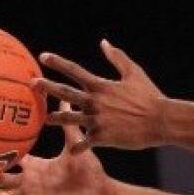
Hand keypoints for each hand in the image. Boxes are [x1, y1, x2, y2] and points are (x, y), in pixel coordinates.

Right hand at [0, 102, 115, 194]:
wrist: (102, 193)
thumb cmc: (90, 171)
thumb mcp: (74, 144)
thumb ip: (68, 123)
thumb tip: (65, 99)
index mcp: (38, 167)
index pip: (13, 157)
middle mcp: (31, 180)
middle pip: (2, 175)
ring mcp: (33, 194)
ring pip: (3, 191)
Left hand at [35, 39, 165, 152]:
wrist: (161, 121)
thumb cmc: (149, 96)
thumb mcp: (134, 73)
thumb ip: (117, 58)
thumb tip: (103, 42)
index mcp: (101, 86)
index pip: (75, 71)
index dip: (58, 62)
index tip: (43, 56)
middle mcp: (95, 102)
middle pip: (65, 93)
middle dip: (46, 87)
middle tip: (32, 83)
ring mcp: (97, 120)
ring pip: (68, 119)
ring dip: (55, 118)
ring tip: (45, 119)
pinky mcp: (102, 137)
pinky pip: (83, 143)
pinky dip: (77, 147)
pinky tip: (72, 152)